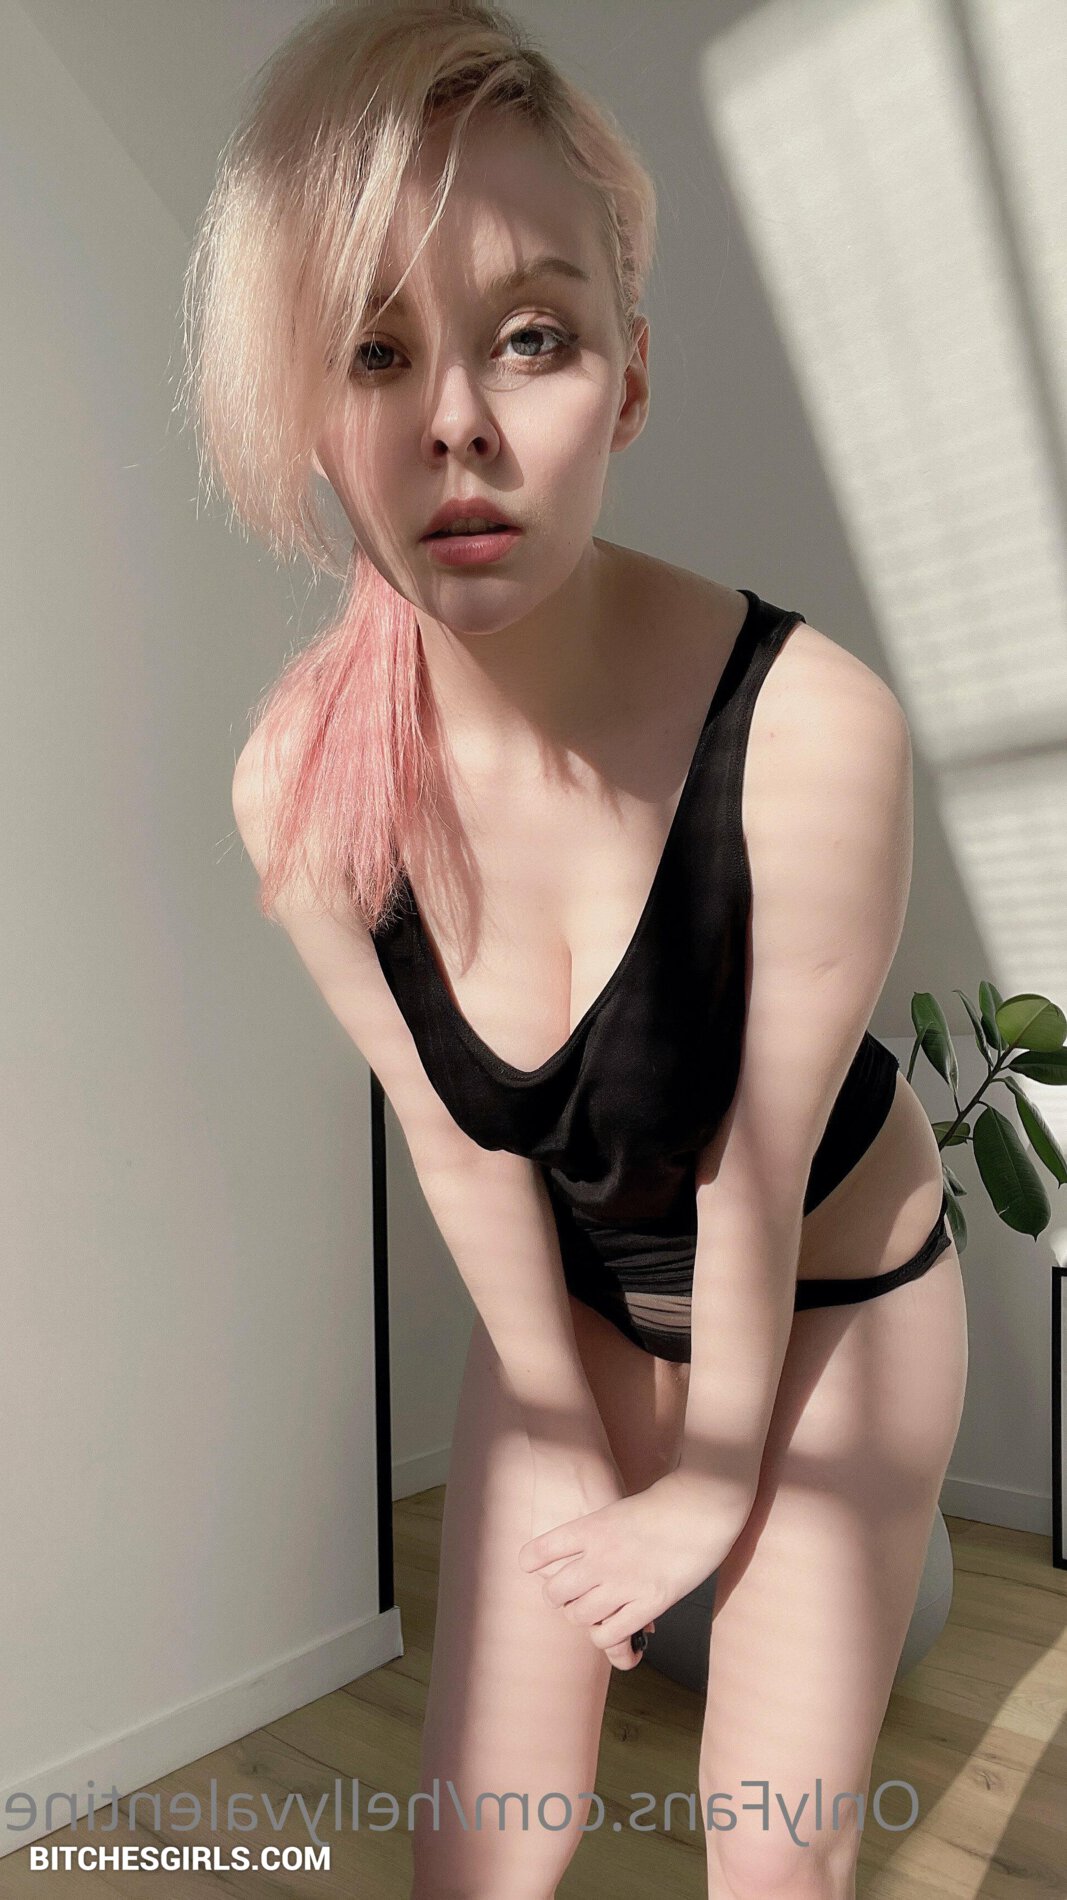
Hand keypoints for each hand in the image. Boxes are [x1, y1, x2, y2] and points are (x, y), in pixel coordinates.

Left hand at [522, 1448, 656, 1671]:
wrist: (700, 1508)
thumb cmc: (662, 1506)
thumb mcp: (617, 1512)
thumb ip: (595, 1537)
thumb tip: (580, 1564)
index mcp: (590, 1529)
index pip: (540, 1551)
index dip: (532, 1562)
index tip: (535, 1565)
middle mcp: (600, 1557)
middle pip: (554, 1593)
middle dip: (560, 1598)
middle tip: (575, 1595)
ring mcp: (623, 1582)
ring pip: (578, 1617)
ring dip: (585, 1619)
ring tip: (598, 1613)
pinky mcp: (649, 1603)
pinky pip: (610, 1636)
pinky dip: (609, 1638)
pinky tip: (619, 1629)